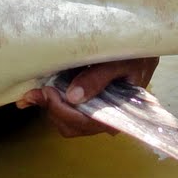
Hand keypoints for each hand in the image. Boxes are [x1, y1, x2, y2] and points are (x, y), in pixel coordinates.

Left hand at [17, 57, 159, 137]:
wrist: (142, 51)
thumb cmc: (135, 56)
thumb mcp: (119, 62)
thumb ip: (98, 78)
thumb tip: (73, 97)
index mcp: (117, 115)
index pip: (84, 122)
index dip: (62, 110)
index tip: (48, 92)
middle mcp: (105, 122)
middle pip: (71, 125)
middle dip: (51, 109)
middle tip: (35, 90)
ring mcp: (95, 117)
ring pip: (65, 122)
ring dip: (49, 107)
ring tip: (36, 90)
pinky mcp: (87, 108)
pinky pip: (66, 114)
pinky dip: (51, 104)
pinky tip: (40, 92)